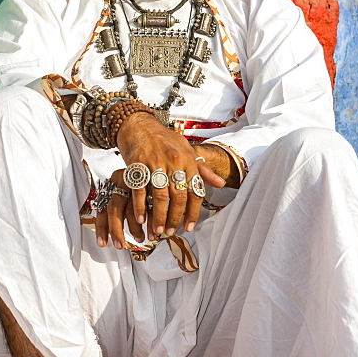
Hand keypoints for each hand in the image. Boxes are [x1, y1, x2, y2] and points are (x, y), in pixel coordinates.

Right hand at [109, 113, 233, 238]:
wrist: (139, 124)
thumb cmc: (164, 139)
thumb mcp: (186, 150)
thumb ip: (202, 169)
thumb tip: (220, 183)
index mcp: (188, 160)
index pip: (195, 191)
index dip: (193, 212)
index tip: (189, 227)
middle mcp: (174, 161)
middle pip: (178, 196)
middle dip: (175, 218)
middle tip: (171, 232)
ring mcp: (155, 161)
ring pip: (160, 196)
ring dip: (159, 216)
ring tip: (158, 230)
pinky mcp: (137, 162)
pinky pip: (140, 189)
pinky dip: (140, 206)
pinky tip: (140, 218)